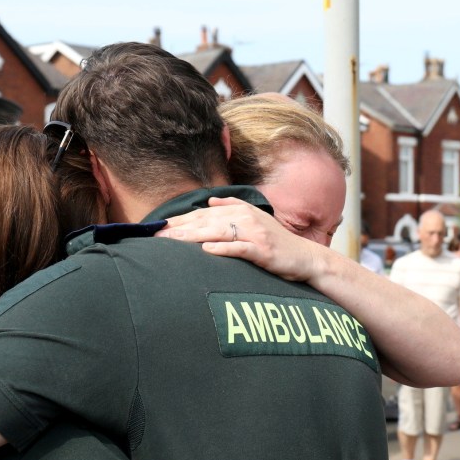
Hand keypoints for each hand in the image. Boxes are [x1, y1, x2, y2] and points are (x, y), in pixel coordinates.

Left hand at [156, 197, 323, 282]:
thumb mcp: (255, 218)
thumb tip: (210, 201)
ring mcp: (255, 234)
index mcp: (240, 211)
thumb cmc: (276, 242)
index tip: (157, 228)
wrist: (304, 257)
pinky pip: (239, 248)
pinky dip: (223, 248)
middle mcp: (246, 218)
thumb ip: (232, 207)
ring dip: (193, 237)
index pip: (202, 216)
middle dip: (179, 229)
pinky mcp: (262, 250)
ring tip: (172, 241)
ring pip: (218, 232)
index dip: (179, 221)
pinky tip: (206, 250)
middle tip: (155, 236)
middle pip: (205, 222)